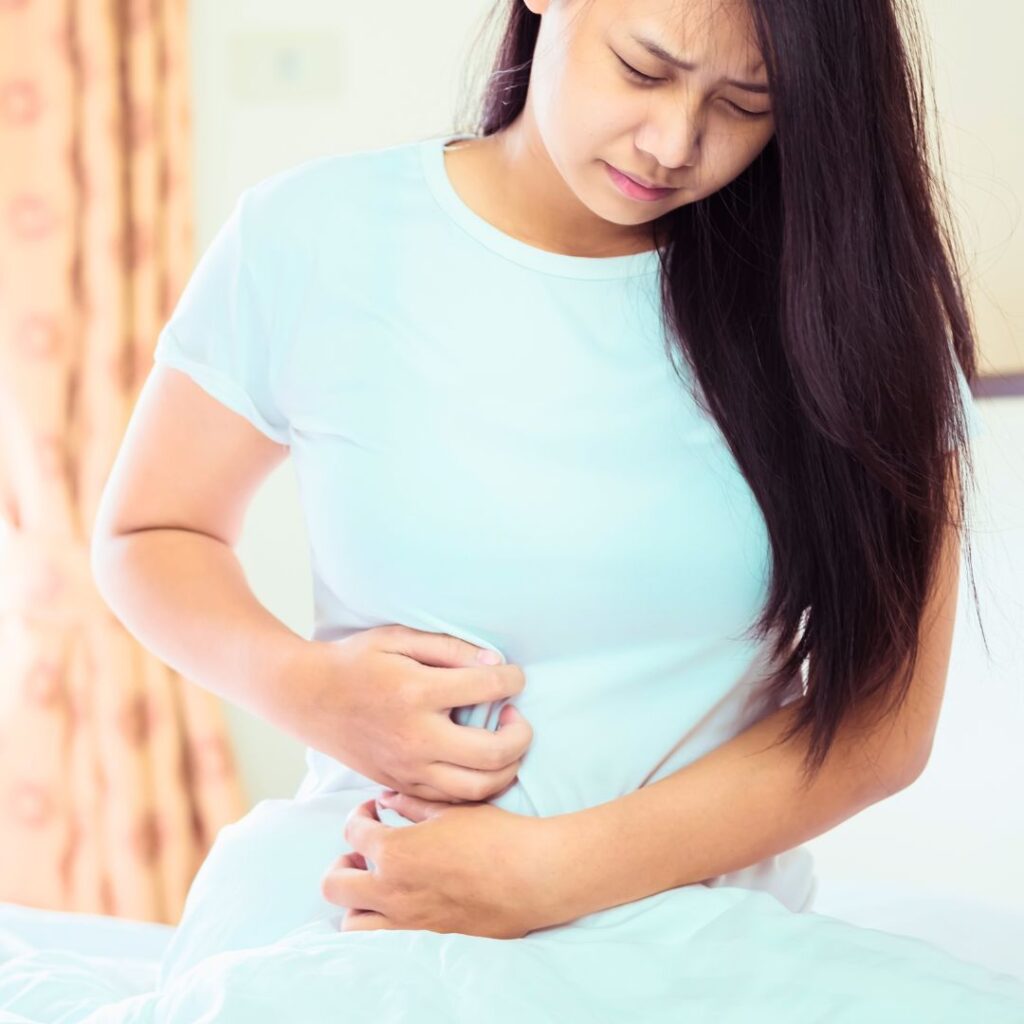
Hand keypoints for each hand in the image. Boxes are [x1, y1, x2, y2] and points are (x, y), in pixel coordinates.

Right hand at [284, 625, 532, 802]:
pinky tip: (478, 763)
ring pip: (478, 788)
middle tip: (516, 718)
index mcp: (417, 692)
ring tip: (505, 743)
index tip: (515, 675)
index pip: (487, 688)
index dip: (513, 679)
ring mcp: (408, 768)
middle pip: (493, 753)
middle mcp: (416, 737)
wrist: (307, 697)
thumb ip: (449, 648)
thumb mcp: (398, 639)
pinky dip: (477, 785)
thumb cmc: (355, 662)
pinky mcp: (400, 784)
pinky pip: (452, 799)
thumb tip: (495, 661)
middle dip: (521, 736)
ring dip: (507, 767)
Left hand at [320, 789, 565, 938]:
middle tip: (362, 853)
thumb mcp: (451, 809)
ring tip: (376, 884)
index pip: (352, 832)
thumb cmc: (496, 836)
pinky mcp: (426, 942)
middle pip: (335, 883)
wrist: (532, 876)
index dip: (359, 816)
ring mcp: (406, 922)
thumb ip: (412, 802)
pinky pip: (383, 941)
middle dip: (342, 863)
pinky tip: (400, 906)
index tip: (374, 812)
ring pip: (351, 922)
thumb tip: (387, 798)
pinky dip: (379, 923)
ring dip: (355, 901)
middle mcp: (391, 891)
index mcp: (396, 851)